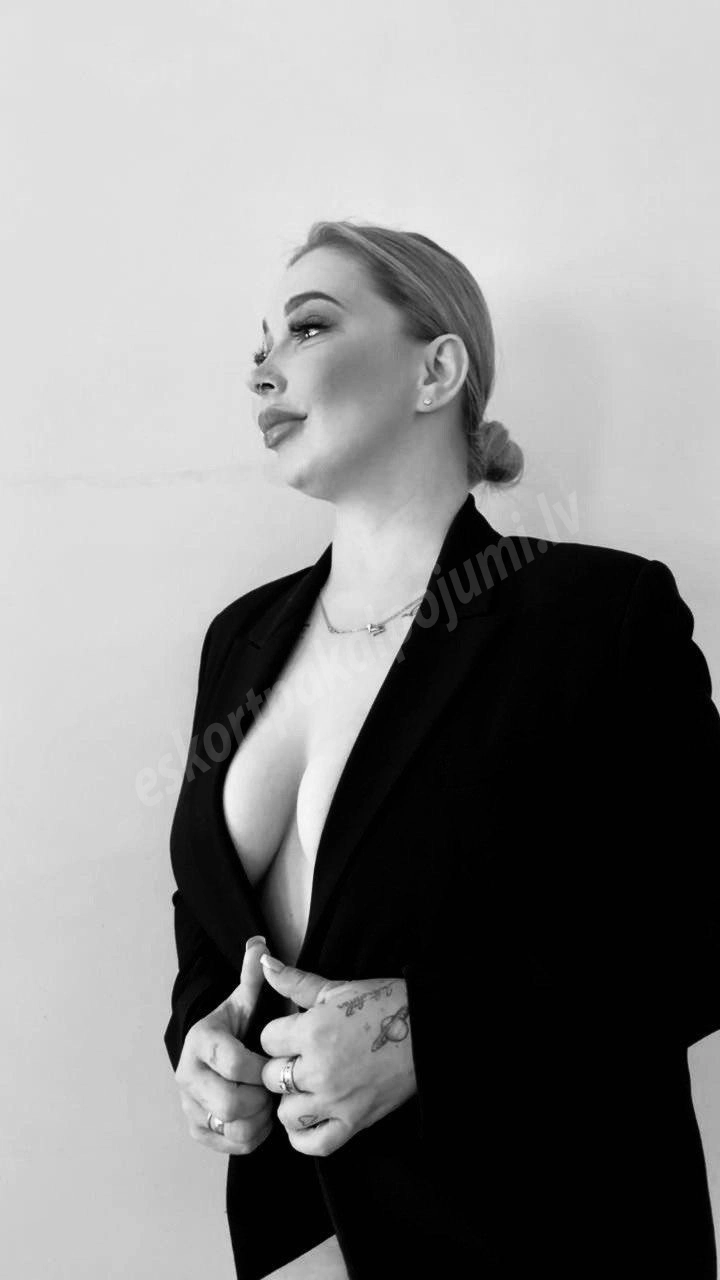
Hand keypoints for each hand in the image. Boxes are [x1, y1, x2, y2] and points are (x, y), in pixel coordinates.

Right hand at [174, 936, 272, 1154]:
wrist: (217, 1055)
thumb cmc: (238, 1027)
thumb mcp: (245, 1001)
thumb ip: (253, 977)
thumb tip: (260, 943)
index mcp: (200, 1041)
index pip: (234, 1063)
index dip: (261, 1068)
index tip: (273, 1062)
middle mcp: (187, 1074)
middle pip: (229, 1103)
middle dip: (260, 1098)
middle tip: (273, 1087)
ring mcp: (189, 1104)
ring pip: (230, 1127)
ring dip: (258, 1119)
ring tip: (267, 1101)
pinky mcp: (196, 1129)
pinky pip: (229, 1144)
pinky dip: (251, 1136)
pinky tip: (258, 1117)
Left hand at [259, 956, 416, 1156]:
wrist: (427, 1030)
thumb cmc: (383, 1005)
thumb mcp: (337, 988)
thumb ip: (295, 981)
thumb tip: (263, 962)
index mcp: (313, 1031)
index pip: (266, 1039)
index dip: (278, 1034)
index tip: (292, 1033)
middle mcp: (320, 1069)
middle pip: (271, 1076)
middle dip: (280, 1065)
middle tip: (298, 1058)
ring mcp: (336, 1100)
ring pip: (286, 1113)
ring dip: (290, 1100)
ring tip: (304, 1087)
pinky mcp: (354, 1122)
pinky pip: (314, 1144)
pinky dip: (304, 1136)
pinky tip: (309, 1118)